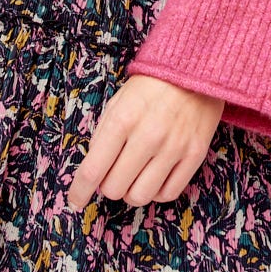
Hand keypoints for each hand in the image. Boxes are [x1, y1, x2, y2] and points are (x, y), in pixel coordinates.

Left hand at [65, 73, 224, 210]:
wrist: (194, 70)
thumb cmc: (150, 86)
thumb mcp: (117, 102)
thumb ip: (102, 135)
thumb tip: (94, 169)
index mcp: (122, 120)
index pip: (93, 169)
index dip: (79, 192)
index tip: (75, 201)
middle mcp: (147, 137)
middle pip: (115, 188)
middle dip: (108, 185)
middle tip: (113, 173)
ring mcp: (173, 148)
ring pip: (141, 196)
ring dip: (131, 192)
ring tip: (134, 176)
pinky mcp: (195, 155)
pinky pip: (168, 194)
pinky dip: (156, 192)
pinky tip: (153, 177)